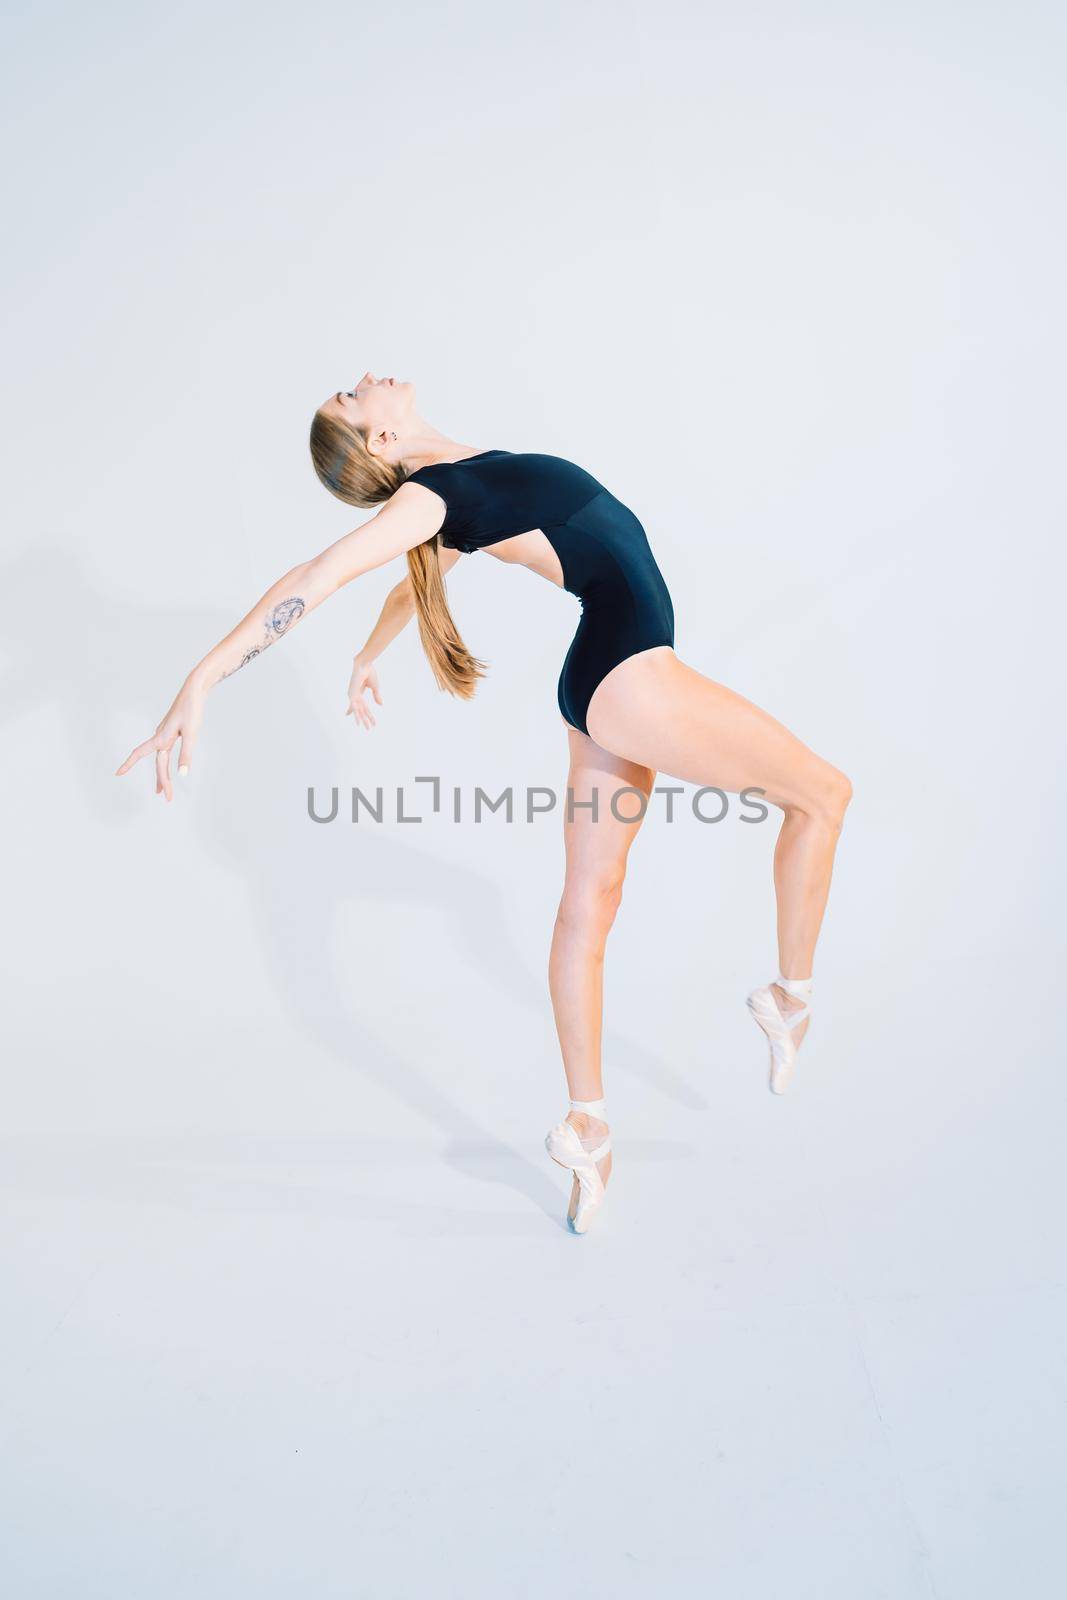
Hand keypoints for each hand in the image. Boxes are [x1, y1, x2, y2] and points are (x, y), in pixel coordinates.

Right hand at [115, 679, 204, 800]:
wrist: (194, 689)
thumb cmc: (192, 709)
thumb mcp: (192, 733)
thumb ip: (186, 754)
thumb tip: (183, 775)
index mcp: (161, 737)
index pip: (140, 753)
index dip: (128, 764)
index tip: (117, 773)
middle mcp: (160, 736)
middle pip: (158, 763)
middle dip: (162, 781)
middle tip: (168, 798)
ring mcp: (165, 734)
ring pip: (162, 759)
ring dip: (163, 775)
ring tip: (163, 791)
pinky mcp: (171, 732)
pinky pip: (165, 752)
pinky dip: (166, 763)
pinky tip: (168, 766)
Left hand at [346, 656, 382, 729]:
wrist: (365, 664)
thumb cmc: (369, 672)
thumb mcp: (375, 687)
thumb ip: (377, 696)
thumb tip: (380, 705)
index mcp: (359, 692)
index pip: (363, 706)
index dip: (365, 714)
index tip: (363, 721)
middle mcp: (355, 695)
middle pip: (361, 710)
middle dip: (365, 719)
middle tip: (368, 728)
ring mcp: (353, 695)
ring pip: (358, 711)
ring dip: (363, 720)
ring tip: (366, 728)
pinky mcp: (351, 694)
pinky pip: (354, 707)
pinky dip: (357, 715)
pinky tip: (358, 722)